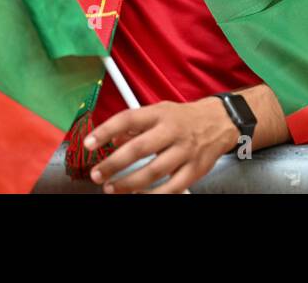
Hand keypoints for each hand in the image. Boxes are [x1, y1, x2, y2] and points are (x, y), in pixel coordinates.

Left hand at [86, 98, 237, 193]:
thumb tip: (113, 138)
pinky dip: (153, 195)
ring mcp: (184, 151)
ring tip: (112, 188)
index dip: (106, 131)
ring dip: (129, 183)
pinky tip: (139, 196)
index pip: (128, 119)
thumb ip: (135, 124)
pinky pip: (171, 187)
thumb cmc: (183, 118)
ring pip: (154, 171)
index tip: (89, 143)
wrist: (219, 122)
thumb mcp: (158, 111)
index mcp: (159, 113)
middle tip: (97, 174)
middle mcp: (171, 131)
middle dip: (114, 164)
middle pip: (139, 149)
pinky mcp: (194, 170)